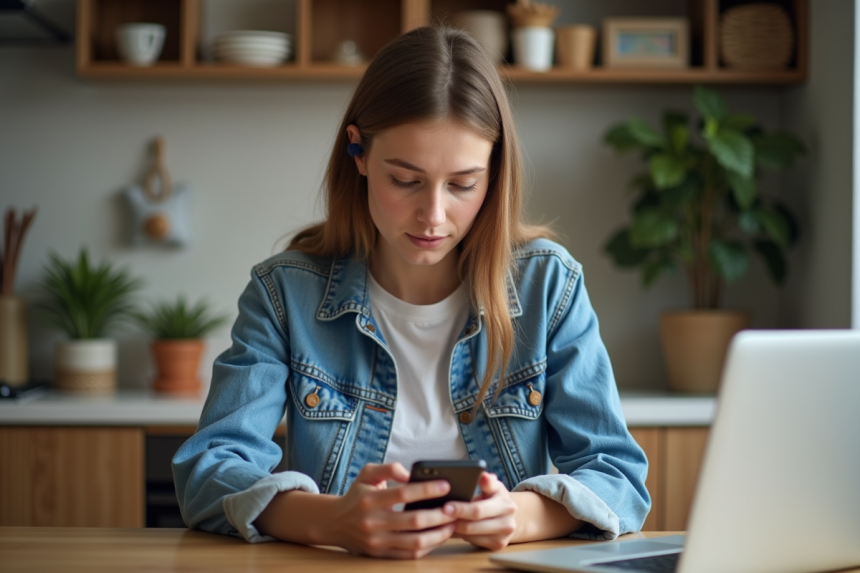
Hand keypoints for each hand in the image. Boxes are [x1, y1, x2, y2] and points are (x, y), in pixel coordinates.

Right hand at [327, 463, 457, 558]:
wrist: (335, 522)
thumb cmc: (357, 494)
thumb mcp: (367, 473)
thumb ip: (389, 468)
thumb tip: (410, 474)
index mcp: (370, 499)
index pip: (403, 493)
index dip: (426, 489)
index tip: (446, 484)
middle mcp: (373, 522)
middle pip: (414, 520)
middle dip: (439, 514)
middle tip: (455, 507)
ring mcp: (377, 542)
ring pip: (415, 542)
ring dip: (438, 534)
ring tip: (452, 524)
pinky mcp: (380, 555)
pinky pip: (410, 555)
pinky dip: (428, 547)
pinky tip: (438, 536)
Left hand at [444, 472, 516, 549]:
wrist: (512, 517)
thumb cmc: (497, 498)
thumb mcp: (495, 487)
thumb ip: (488, 481)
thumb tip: (482, 475)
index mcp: (506, 505)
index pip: (478, 509)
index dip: (461, 509)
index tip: (446, 506)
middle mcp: (507, 523)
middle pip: (472, 525)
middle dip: (454, 519)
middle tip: (440, 514)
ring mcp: (503, 537)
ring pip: (470, 535)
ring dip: (455, 528)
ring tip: (443, 520)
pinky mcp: (497, 545)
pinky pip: (472, 542)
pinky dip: (460, 535)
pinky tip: (452, 527)